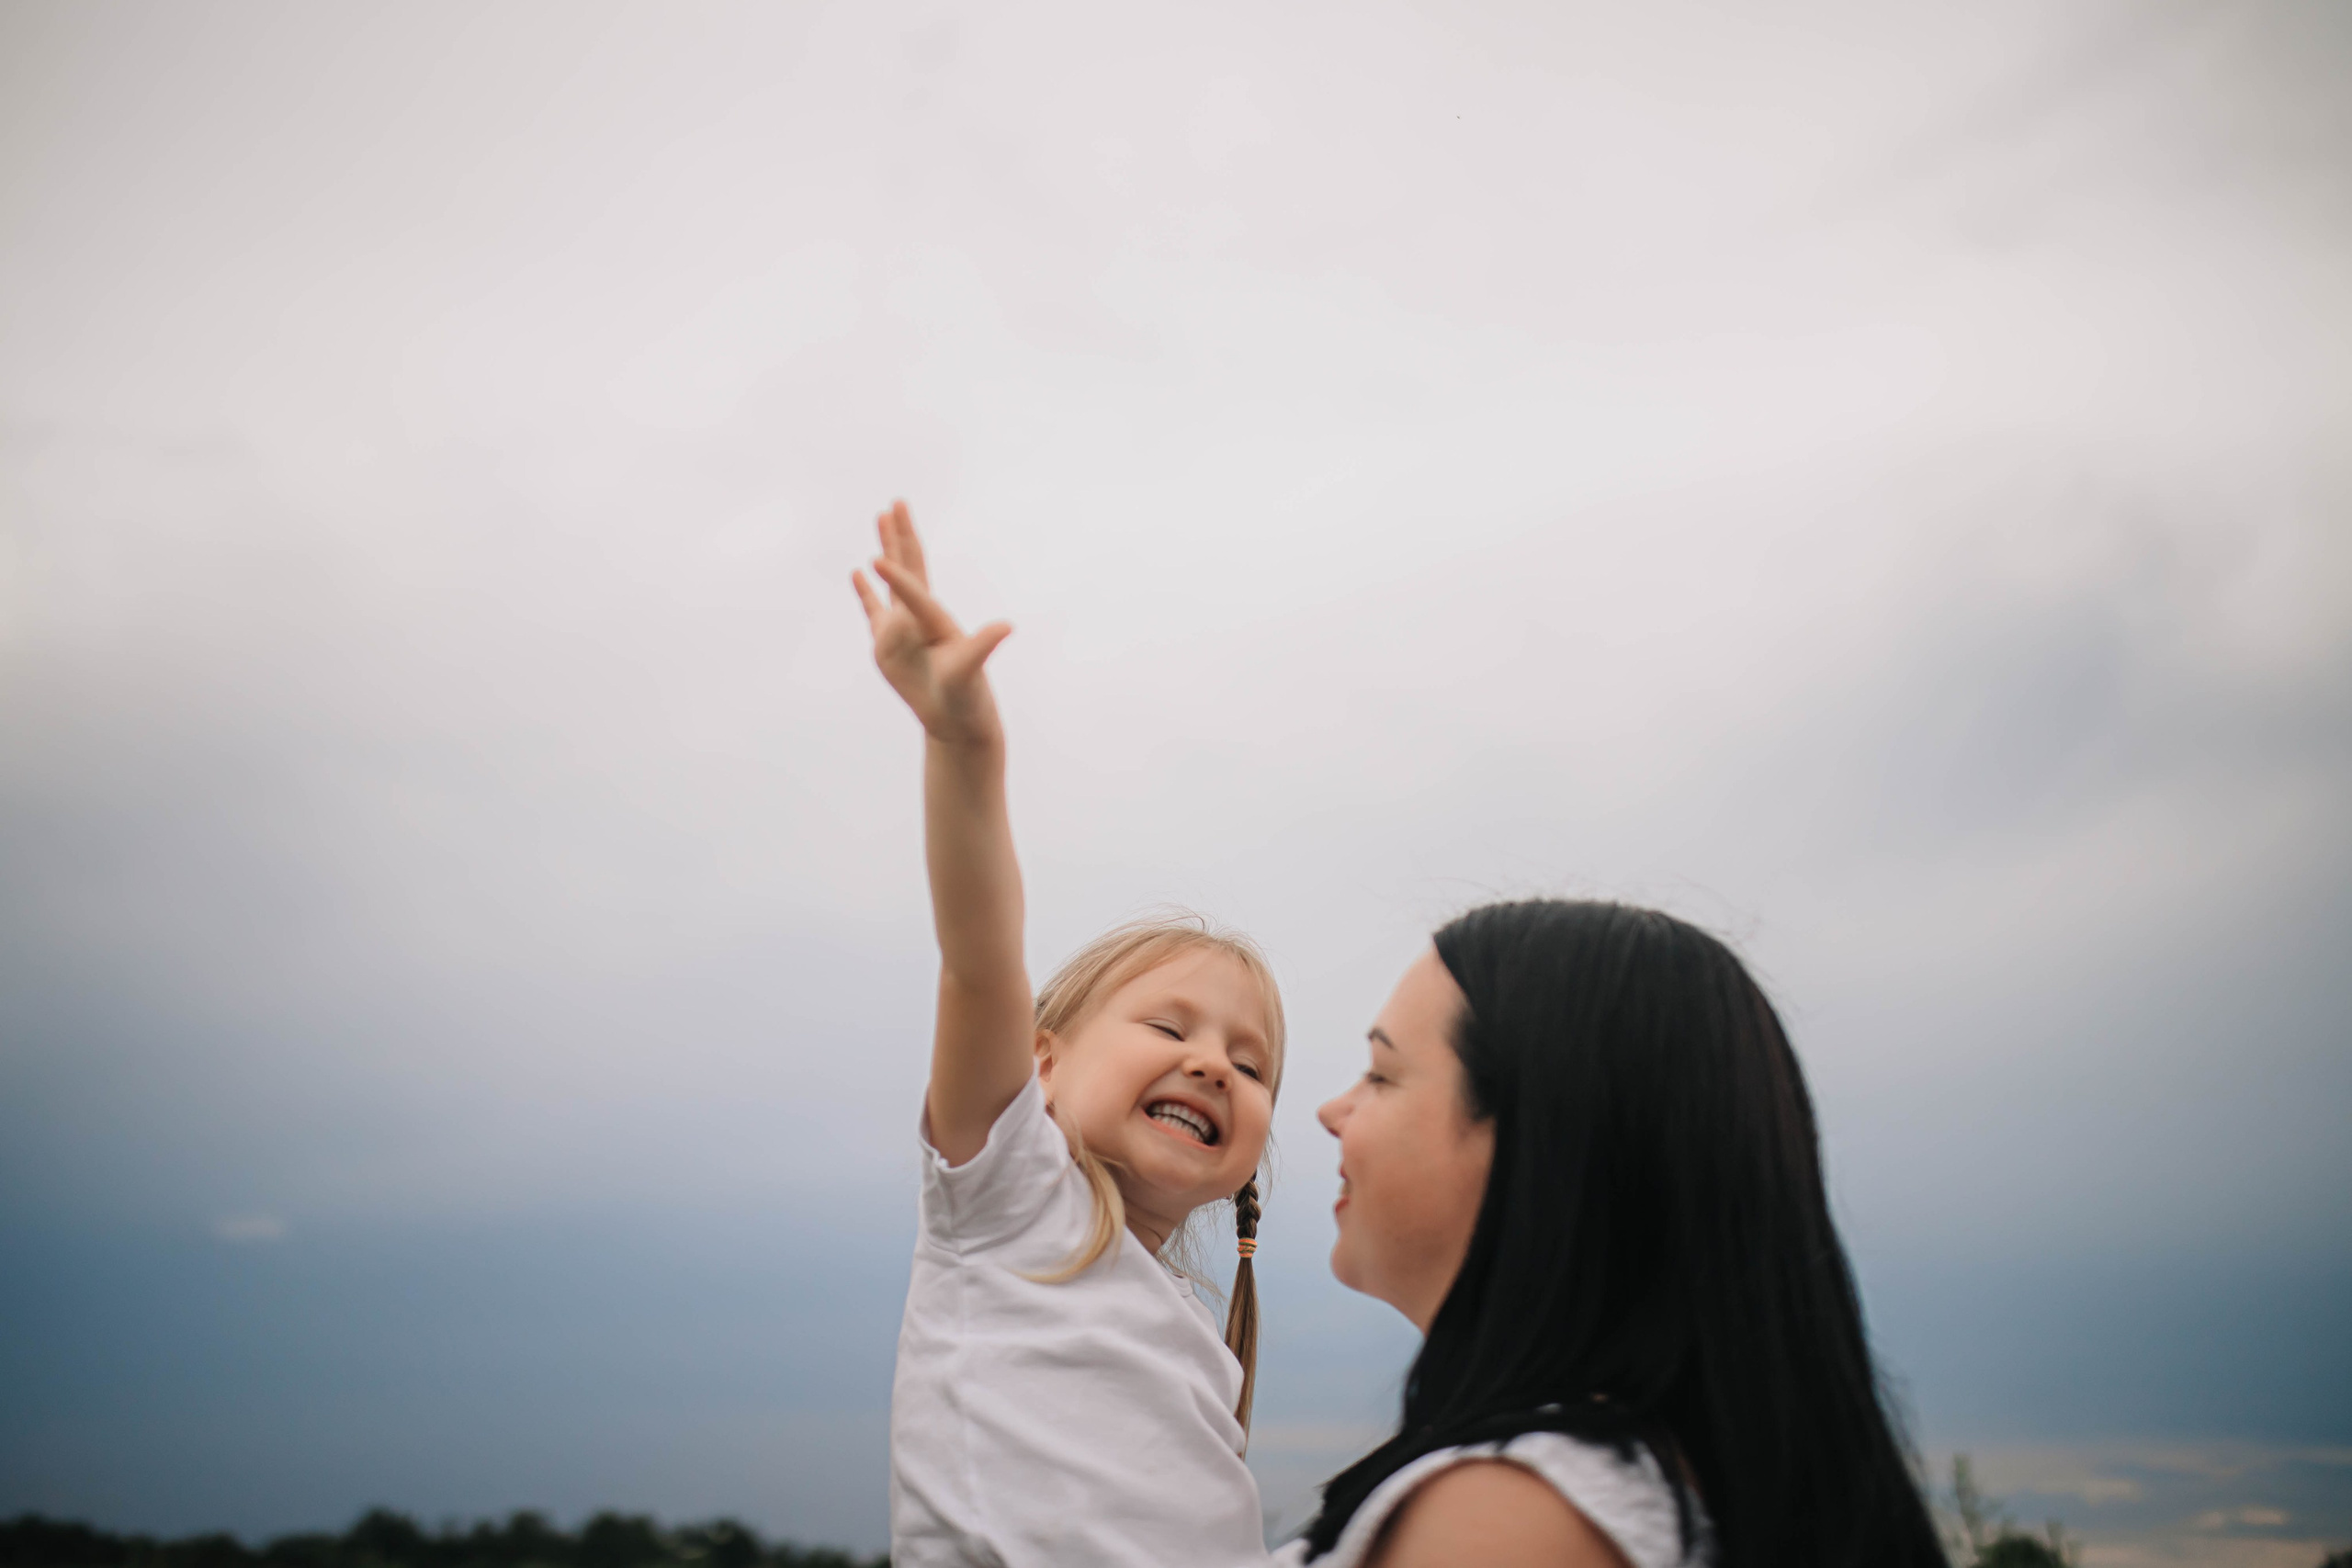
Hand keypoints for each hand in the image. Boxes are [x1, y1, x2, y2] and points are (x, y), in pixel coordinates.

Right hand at [852, 500, 1012, 745]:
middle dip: (900, 536)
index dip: (897, 578)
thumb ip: (981, 648)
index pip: (914, 591)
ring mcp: (903, 628)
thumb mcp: (971, 673)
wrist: (957, 719)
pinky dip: (865, 592)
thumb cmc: (967, 697)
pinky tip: (856, 571)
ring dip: (888, 548)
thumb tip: (1006, 627)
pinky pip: (873, 610)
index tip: (876, 561)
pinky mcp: (888, 644)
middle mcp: (920, 617)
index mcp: (935, 619)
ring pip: (891, 580)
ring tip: (881, 516)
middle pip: (910, 567)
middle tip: (897, 503)